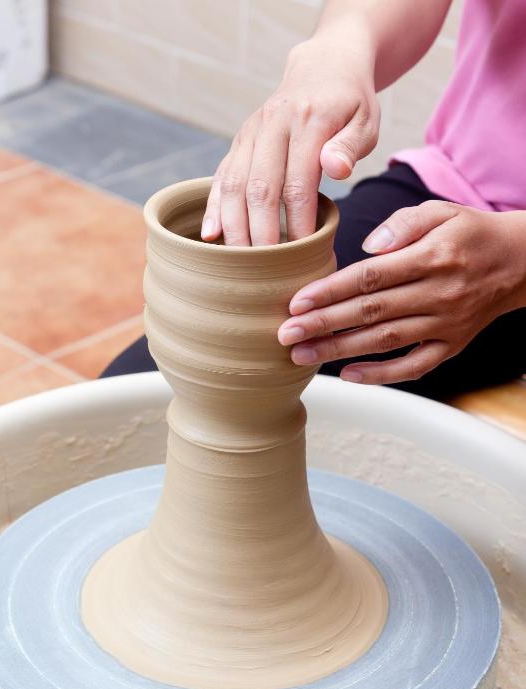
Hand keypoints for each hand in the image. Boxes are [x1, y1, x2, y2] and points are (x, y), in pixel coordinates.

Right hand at [201, 30, 378, 245]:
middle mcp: (272, 124)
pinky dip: (214, 207)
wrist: (324, 66)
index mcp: (308, 121)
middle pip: (258, 189)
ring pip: (233, 185)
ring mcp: (251, 132)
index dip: (297, 223)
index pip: (298, 183)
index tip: (301, 253)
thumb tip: (336, 170)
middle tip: (264, 271)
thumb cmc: (351, 103)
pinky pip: (221, 176)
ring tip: (237, 263)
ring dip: (233, 227)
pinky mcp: (239, 141)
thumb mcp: (366, 121)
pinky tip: (210, 236)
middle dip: (259, 234)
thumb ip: (350, 146)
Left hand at [278, 200, 525, 384]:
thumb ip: (402, 224)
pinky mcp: (453, 346)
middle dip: (323, 325)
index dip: (330, 291)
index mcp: (432, 257)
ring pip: (385, 340)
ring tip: (302, 355)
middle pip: (371, 312)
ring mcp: (446, 324)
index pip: (370, 277)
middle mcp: (439, 293)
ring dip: (340, 350)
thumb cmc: (468, 233)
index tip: (296, 302)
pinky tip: (348, 376)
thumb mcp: (440, 211)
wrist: (519, 262)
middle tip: (285, 334)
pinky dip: (382, 374)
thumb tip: (367, 247)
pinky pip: (415, 366)